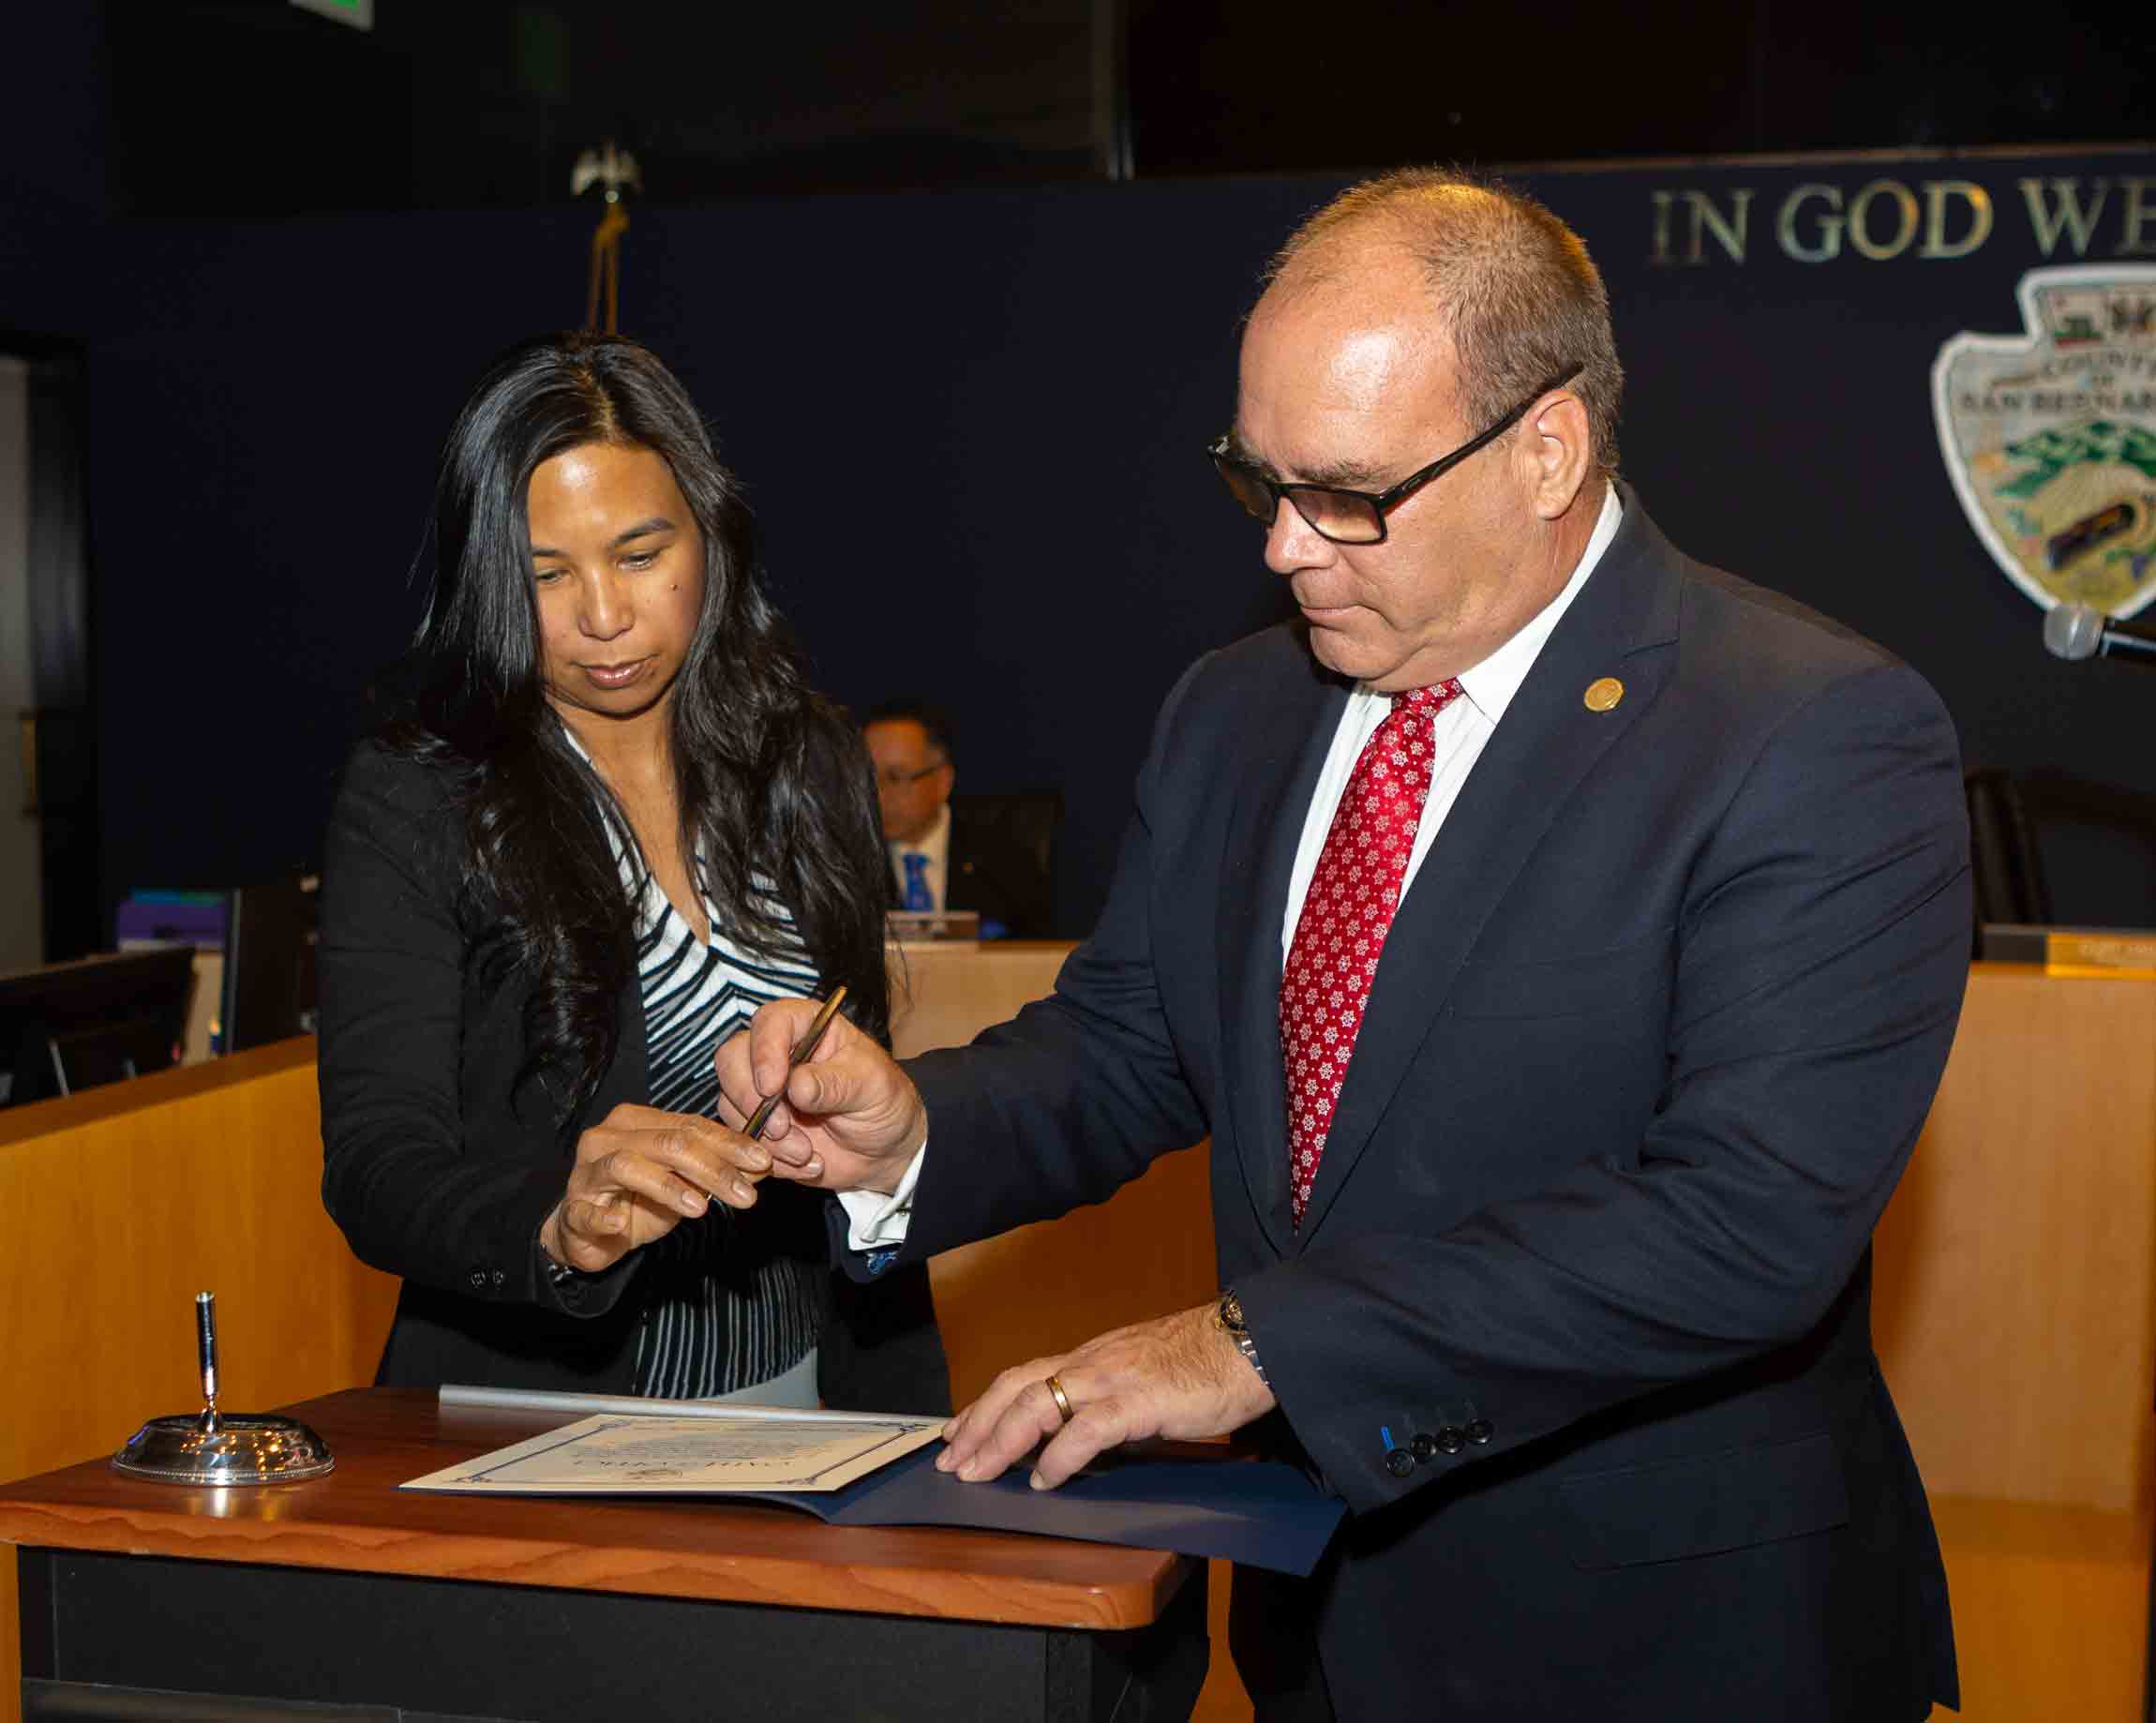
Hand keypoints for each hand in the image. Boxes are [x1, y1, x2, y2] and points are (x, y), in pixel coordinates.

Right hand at [537, 1102, 770, 1274]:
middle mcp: (610, 1136)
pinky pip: (586, 1211)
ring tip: (702, 1208)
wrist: (586, 1233)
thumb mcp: (684, 1185)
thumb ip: (716, 1171)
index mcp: (639, 1122)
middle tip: (745, 1192)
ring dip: (670, 1187)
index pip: (691, 1125)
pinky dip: (604, 1217)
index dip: (730, 1142)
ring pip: (630, 1165)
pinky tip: (621, 1224)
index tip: (763, 1160)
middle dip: (714, 1167)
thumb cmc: (638, 1201)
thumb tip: (762, 1165)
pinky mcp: (573, 1206)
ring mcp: (587, 1170)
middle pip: (669, 1142)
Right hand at [713, 997, 926, 1193]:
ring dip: (764, 1137)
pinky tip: (808, 1163)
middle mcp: (777, 1053)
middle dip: (750, 1099)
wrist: (884, 1149)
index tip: (774, 1087)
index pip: (769, 1022)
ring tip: (806, 1153)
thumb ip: (834, 1084)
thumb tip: (797, 1085)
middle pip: (732, 1059)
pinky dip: (771, 1159)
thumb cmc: (883, 1102)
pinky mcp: (758, 1125)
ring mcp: (762, 1090)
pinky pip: (742, 1140)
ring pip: (731, 1104)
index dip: (764, 1052)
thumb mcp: (870, 1087)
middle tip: (782, 1129)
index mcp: (807, 1027)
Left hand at [938, 1303, 1277, 1489]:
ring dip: (1001, 1439)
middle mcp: (1091, 1362)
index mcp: (1092, 1358)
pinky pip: (1086, 1429)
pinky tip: (1044, 1478)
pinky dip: (1058, 1456)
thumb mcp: (1142, 1375)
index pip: (1024, 1375)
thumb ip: (1109, 1398)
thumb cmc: (1204, 1362)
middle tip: (950, 1460)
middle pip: (1016, 1386)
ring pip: (1038, 1402)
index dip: (985, 1404)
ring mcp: (1112, 1379)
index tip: (957, 1431)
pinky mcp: (1138, 1401)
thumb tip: (1082, 1432)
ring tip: (980, 1472)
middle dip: (977, 1424)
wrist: (1247, 1342)